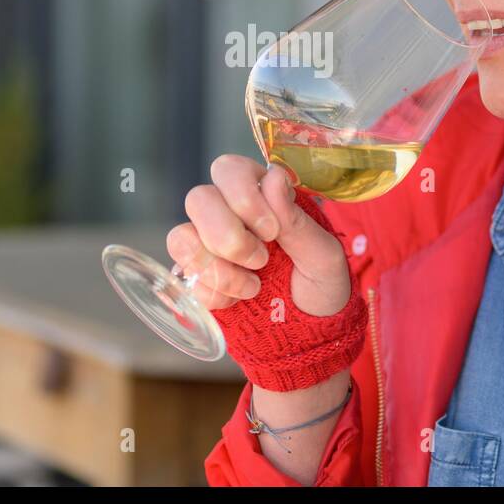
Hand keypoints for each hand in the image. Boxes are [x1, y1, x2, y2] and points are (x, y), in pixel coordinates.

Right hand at [166, 155, 350, 316]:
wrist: (306, 333)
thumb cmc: (319, 286)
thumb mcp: (322, 255)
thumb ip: (297, 220)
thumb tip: (273, 177)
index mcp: (260, 195)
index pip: (228, 169)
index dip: (243, 197)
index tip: (272, 232)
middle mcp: (226, 212)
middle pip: (198, 199)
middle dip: (228, 236)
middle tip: (261, 261)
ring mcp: (206, 245)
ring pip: (181, 237)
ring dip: (218, 268)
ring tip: (253, 287)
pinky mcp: (195, 277)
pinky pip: (182, 277)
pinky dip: (213, 293)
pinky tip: (238, 300)